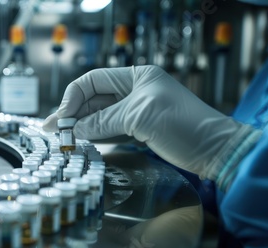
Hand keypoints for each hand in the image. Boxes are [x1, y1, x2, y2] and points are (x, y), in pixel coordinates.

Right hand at [43, 66, 256, 181]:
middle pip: (94, 98)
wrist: (214, 150)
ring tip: (62, 137)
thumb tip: (74, 128)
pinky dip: (95, 134)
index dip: (73, 97)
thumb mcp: (140, 117)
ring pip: (100, 115)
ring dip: (81, 125)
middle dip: (73, 112)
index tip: (60, 117)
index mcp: (136, 77)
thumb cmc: (185, 125)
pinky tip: (81, 140)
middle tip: (54, 130)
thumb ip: (104, 121)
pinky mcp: (139, 129)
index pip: (94, 80)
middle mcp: (134, 91)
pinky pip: (110, 128)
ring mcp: (136, 111)